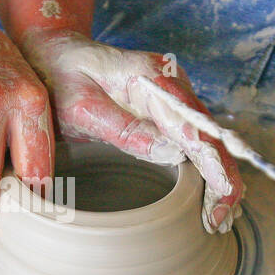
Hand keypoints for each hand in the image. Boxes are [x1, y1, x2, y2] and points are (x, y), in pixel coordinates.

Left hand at [20, 29, 243, 232]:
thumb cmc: (58, 75)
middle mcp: (173, 85)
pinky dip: (203, 168)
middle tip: (217, 223)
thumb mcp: (81, 107)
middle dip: (223, 182)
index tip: (215, 210)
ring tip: (217, 218)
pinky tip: (207, 194)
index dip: (216, 173)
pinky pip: (192, 139)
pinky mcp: (165, 108)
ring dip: (217, 178)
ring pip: (208, 141)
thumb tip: (172, 155)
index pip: (200, 132)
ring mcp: (172, 96)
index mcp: (156, 79)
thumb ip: (125, 130)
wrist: (50, 50)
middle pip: (213, 138)